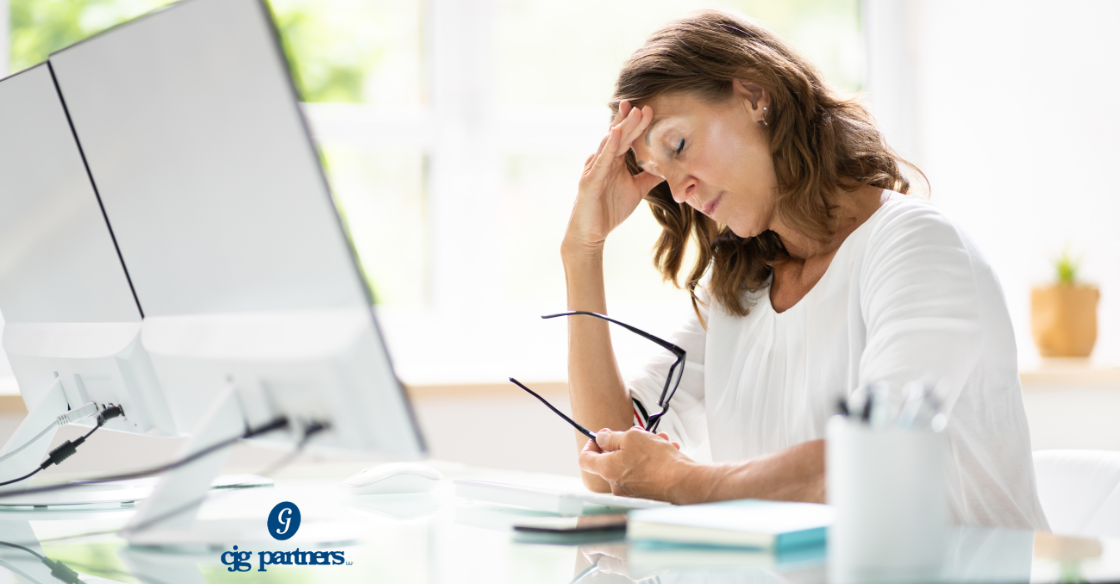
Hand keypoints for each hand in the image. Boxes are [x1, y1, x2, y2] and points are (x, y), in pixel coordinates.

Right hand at [563, 101, 663, 256]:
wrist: (591, 233)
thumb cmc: (609, 210)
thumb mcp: (637, 190)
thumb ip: (650, 178)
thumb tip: (669, 169)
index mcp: (613, 161)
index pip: (626, 138)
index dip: (636, 124)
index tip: (649, 110)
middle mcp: (602, 161)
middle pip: (618, 136)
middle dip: (631, 121)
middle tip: (644, 106)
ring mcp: (594, 169)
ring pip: (610, 145)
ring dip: (622, 128)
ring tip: (633, 113)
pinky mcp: (589, 181)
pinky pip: (601, 162)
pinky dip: (609, 147)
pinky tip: (616, 134)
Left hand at [579, 427, 695, 502]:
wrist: (683, 481)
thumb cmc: (658, 461)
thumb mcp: (631, 438)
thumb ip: (611, 437)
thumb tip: (601, 437)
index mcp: (607, 470)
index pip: (585, 459)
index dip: (590, 444)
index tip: (600, 437)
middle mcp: (616, 484)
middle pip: (611, 459)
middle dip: (624, 442)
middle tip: (636, 434)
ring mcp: (631, 490)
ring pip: (631, 462)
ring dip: (643, 448)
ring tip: (658, 440)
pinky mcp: (645, 492)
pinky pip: (644, 471)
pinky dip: (653, 459)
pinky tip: (666, 450)